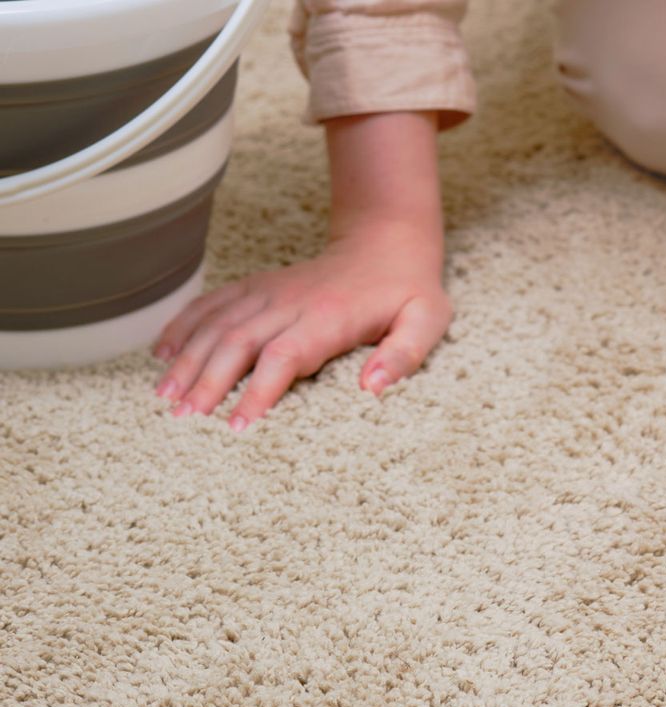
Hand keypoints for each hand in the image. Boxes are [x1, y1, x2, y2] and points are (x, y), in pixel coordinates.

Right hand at [152, 223, 450, 428]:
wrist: (388, 244)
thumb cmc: (409, 292)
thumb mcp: (426, 321)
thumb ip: (403, 354)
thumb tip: (371, 388)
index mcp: (329, 318)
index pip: (284, 356)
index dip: (259, 389)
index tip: (237, 425)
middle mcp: (291, 303)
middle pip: (239, 342)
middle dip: (207, 380)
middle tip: (184, 418)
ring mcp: (270, 292)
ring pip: (218, 323)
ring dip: (188, 358)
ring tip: (163, 397)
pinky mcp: (259, 287)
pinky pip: (213, 303)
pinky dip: (185, 325)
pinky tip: (161, 352)